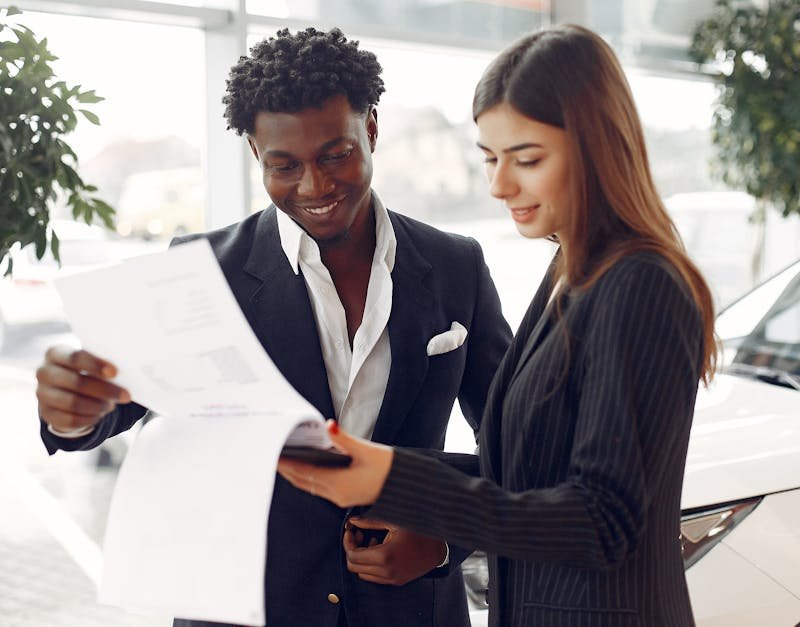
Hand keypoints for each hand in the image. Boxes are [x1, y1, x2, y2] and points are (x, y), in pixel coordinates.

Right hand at [36, 346, 130, 432]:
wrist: (65, 389)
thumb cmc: (85, 370)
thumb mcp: (91, 363)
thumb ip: (103, 365)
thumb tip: (125, 374)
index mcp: (55, 353)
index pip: (75, 357)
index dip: (96, 365)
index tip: (115, 373)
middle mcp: (44, 372)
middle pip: (76, 382)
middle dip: (105, 390)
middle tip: (126, 395)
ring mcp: (42, 394)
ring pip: (73, 403)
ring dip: (98, 405)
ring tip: (111, 405)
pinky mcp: (47, 414)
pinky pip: (71, 420)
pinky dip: (90, 418)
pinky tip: (100, 414)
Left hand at [277, 420, 392, 507]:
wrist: (407, 487)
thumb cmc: (390, 469)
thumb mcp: (366, 450)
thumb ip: (344, 438)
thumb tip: (329, 425)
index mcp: (339, 483)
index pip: (304, 472)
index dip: (287, 464)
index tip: (275, 456)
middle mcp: (336, 494)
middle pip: (303, 482)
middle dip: (288, 470)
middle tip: (273, 457)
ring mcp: (340, 498)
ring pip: (310, 486)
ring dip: (297, 475)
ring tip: (285, 462)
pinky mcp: (346, 496)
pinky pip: (320, 488)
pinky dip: (309, 478)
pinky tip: (306, 469)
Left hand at [344, 516, 446, 585]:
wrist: (438, 549)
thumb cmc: (418, 532)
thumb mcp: (394, 522)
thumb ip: (371, 522)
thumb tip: (353, 521)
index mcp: (384, 556)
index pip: (352, 556)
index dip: (348, 542)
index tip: (351, 531)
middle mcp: (386, 571)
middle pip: (354, 567)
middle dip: (352, 550)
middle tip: (359, 534)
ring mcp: (391, 579)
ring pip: (362, 573)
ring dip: (362, 558)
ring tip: (372, 540)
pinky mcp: (396, 581)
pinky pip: (374, 577)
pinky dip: (371, 565)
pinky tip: (380, 549)